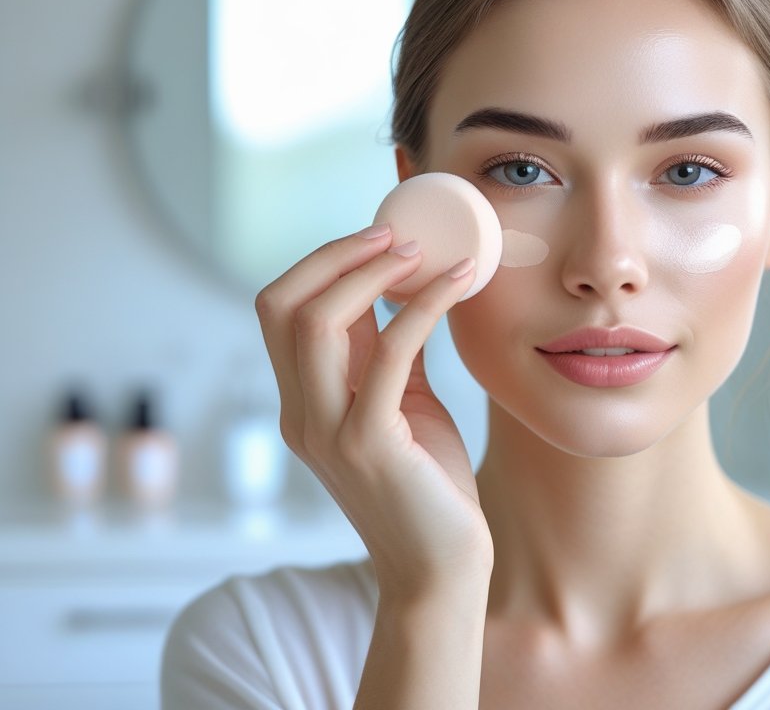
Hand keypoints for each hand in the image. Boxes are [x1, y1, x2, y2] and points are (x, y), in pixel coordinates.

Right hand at [254, 225, 491, 597]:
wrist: (441, 568)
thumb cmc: (428, 484)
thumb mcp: (401, 404)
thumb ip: (388, 352)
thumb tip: (402, 286)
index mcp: (301, 403)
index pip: (281, 310)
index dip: (322, 263)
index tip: (380, 239)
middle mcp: (301, 415)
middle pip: (280, 305)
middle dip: (334, 255)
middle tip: (393, 234)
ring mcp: (328, 431)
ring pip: (316, 321)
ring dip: (369, 272)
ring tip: (419, 251)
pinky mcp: (370, 444)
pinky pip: (389, 353)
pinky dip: (422, 307)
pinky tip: (456, 284)